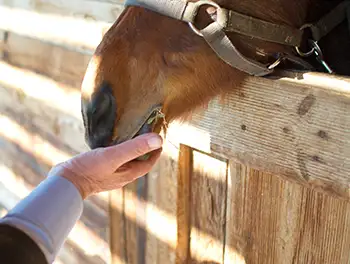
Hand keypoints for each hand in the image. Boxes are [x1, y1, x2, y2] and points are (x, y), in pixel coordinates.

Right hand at [48, 133, 162, 198]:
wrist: (64, 183)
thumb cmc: (90, 169)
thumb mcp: (114, 155)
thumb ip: (135, 147)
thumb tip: (158, 140)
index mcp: (128, 174)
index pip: (148, 163)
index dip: (155, 152)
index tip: (158, 139)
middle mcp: (121, 176)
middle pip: (138, 162)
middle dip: (144, 150)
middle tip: (145, 134)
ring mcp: (109, 175)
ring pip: (125, 161)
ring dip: (130, 150)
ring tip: (130, 136)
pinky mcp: (98, 172)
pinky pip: (113, 161)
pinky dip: (117, 152)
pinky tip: (111, 144)